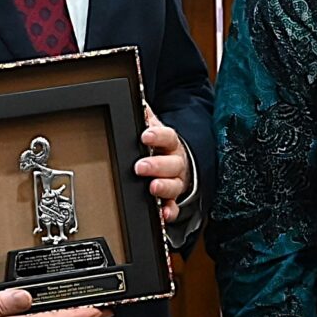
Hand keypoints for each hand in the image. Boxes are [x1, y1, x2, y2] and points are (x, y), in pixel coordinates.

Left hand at [134, 108, 191, 225]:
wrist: (179, 161)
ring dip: (164, 187)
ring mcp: (177, 181)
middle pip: (172, 163)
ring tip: (152, 188)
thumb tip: (137, 102)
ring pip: (175, 185)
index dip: (157, 136)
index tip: (146, 135)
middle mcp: (177, 162)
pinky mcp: (174, 197)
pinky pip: (175, 206)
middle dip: (157, 165)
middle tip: (140, 167)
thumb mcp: (154, 128)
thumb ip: (145, 117)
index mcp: (170, 143)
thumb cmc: (162, 146)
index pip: (167, 137)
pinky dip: (170, 211)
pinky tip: (164, 213)